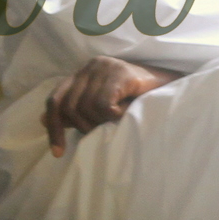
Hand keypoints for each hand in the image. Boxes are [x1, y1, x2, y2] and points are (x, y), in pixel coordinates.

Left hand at [44, 57, 172, 154]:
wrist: (175, 89)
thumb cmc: (141, 101)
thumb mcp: (105, 108)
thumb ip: (77, 111)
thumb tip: (43, 119)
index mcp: (84, 73)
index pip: (55, 99)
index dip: (54, 127)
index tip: (58, 152)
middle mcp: (91, 66)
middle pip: (67, 106)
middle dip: (82, 126)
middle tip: (103, 131)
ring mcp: (105, 66)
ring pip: (85, 107)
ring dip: (101, 121)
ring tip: (120, 119)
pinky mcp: (120, 72)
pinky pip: (103, 104)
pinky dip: (113, 115)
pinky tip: (126, 113)